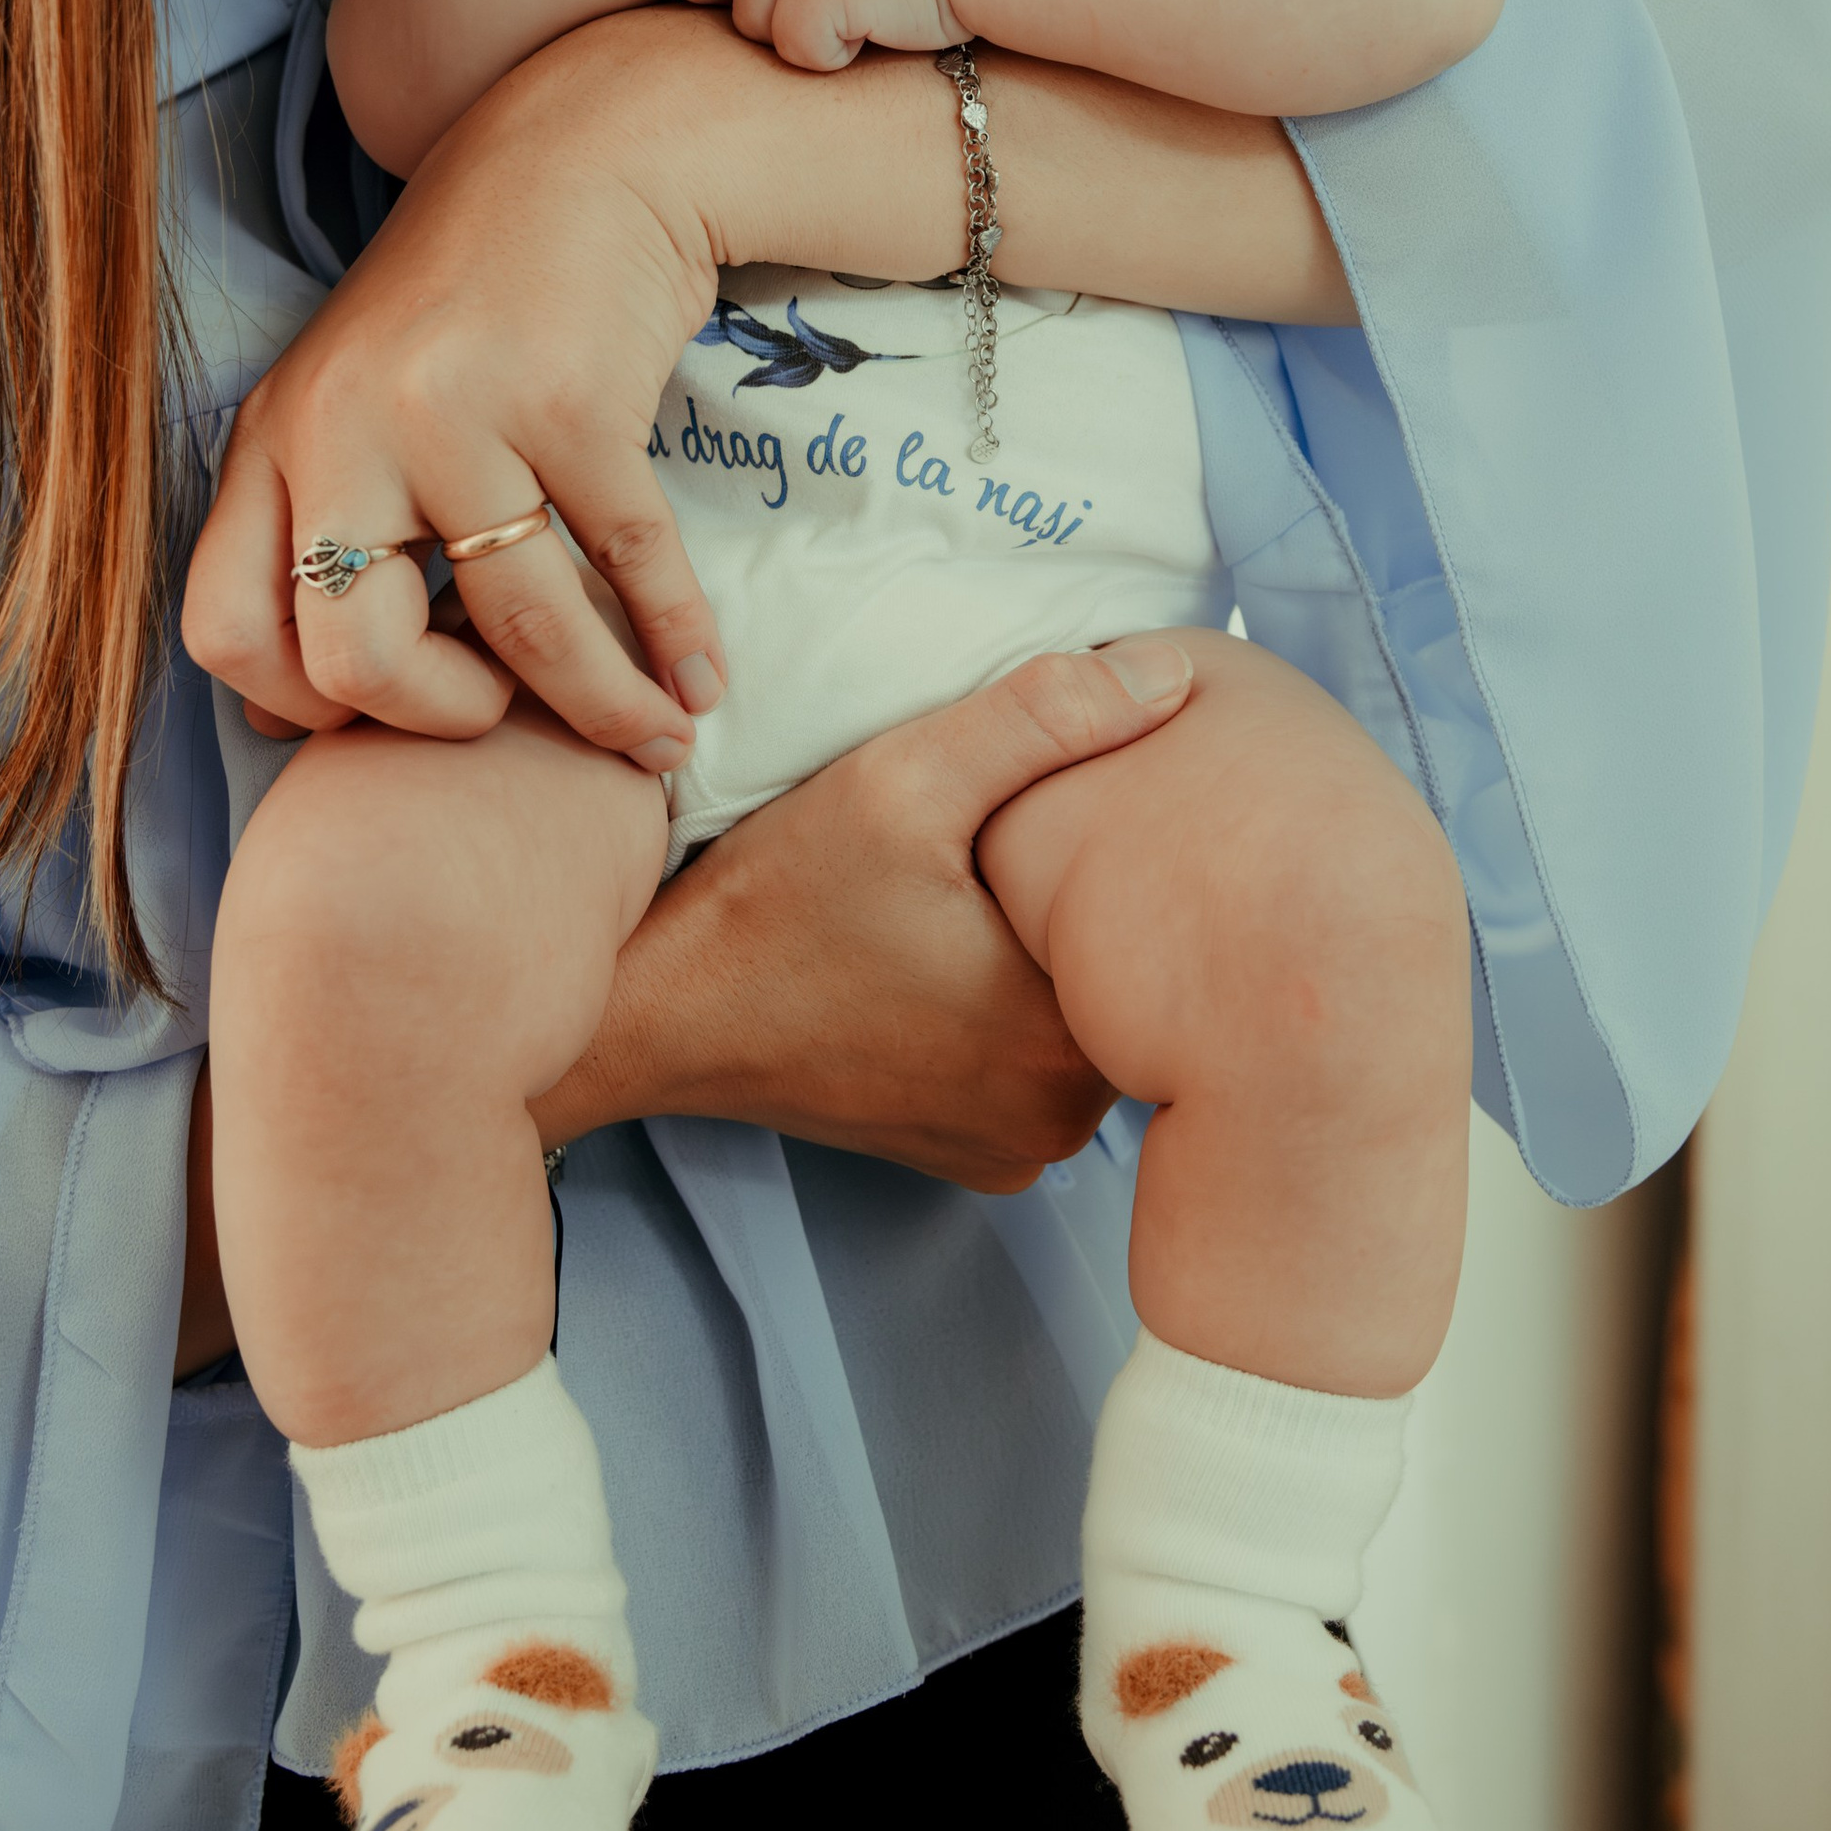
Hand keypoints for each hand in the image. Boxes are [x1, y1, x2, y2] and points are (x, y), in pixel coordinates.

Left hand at [182, 22, 730, 759]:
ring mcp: (452, 414)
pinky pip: (627, 564)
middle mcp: (341, 429)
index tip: (381, 717)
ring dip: (602, 709)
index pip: (227, 630)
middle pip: (352, 658)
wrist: (583, 152)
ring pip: (517, 629)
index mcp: (273, 439)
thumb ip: (326, 530)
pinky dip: (675, 642)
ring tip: (654, 743)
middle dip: (441, 722)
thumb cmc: (472, 300)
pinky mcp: (567, 402)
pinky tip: (701, 681)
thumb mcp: (356, 403)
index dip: (298, 709)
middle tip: (500, 714)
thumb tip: (299, 725)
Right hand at [536, 637, 1196, 1188]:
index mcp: (1063, 1042)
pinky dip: (1006, 1009)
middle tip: (1007, 845)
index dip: (1123, 845)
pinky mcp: (971, 1156)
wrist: (656, 1012)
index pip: (1157, 922)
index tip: (1064, 811)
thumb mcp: (900, 780)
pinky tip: (953, 953)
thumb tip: (1173, 675)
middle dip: (1082, 901)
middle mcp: (1058, 1122)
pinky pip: (1031, 1065)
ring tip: (976, 894)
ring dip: (1045, 954)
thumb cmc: (769, 906)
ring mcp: (1014, 1147)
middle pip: (1122, 974)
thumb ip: (1043, 718)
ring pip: (1079, 1018)